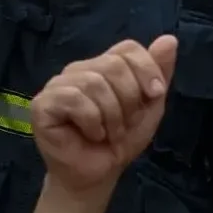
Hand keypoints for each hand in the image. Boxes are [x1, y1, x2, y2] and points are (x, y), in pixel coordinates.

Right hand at [31, 36, 175, 194]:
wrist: (100, 173)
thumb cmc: (123, 137)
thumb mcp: (151, 104)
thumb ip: (160, 72)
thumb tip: (169, 39)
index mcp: (104, 65)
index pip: (128, 48)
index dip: (146, 70)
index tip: (155, 95)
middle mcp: (79, 69)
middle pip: (113, 65)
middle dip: (129, 99)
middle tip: (126, 123)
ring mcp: (58, 85)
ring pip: (95, 83)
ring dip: (112, 115)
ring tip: (110, 133)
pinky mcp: (43, 104)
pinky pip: (74, 99)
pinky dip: (91, 121)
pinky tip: (92, 134)